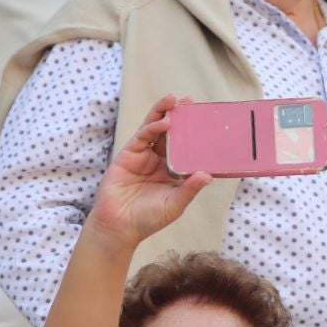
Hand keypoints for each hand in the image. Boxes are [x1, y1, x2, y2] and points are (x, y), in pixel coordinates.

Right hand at [85, 95, 213, 247]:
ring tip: (174, 99)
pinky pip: (142, 137)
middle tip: (190, 100)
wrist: (118, 227)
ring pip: (155, 129)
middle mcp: (159, 161)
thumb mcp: (174, 205)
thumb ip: (189, 189)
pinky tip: (164, 121)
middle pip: (171, 133)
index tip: (206, 120)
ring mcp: (143, 156)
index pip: (185, 148)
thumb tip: (207, 175)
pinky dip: (153, 127)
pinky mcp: (128, 155)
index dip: (194, 134)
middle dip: (179, 116)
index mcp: (172, 172)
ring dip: (164, 113)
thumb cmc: (148, 219)